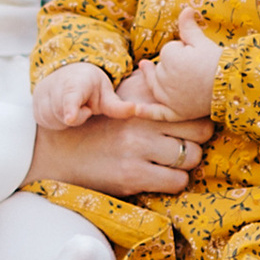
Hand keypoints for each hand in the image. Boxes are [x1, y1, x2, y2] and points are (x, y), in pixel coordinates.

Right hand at [32, 63, 117, 130]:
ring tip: (74, 106)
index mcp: (76, 81)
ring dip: (67, 119)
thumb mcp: (105, 92)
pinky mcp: (35, 107)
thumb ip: (118, 106)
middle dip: (78, 116)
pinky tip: (63, 110)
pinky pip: (47, 123)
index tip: (71, 118)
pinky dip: (57, 120)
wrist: (65, 74)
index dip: (71, 108)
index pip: (71, 96)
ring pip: (55, 120)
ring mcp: (42, 96)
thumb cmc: (90, 86)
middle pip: (66, 115)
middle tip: (85, 106)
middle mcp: (55, 86)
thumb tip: (137, 110)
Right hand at [34, 104, 213, 196]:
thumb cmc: (96, 125)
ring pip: (191, 158)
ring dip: (187, 163)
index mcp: (141, 102)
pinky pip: (176, 182)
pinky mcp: (132, 177)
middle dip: (198, 140)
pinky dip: (175, 181)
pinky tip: (163, 176)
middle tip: (188, 145)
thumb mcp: (119, 100)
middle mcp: (141, 124)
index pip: (191, 108)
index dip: (199, 119)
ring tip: (174, 161)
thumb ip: (147, 88)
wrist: (60, 151)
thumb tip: (177, 77)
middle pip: (200, 132)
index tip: (195, 125)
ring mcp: (137, 152)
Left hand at [144, 6, 219, 120]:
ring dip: (159, 81)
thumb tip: (185, 9)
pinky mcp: (175, 112)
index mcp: (169, 58)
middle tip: (195, 68)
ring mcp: (168, 98)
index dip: (182, 51)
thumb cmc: (218, 61)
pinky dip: (145, 112)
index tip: (197, 56)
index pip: (168, 51)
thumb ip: (188, 26)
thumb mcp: (202, 41)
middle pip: (160, 69)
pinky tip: (134, 109)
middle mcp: (164, 79)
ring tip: (173, 78)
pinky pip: (155, 112)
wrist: (234, 85)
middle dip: (173, 66)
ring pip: (156, 85)